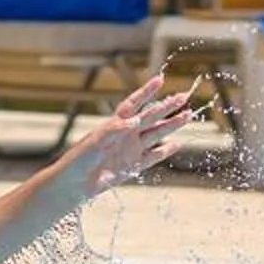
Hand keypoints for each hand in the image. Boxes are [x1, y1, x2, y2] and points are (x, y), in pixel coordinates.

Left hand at [79, 77, 195, 192]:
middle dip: (167, 106)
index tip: (160, 79)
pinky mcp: (134, 166)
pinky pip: (153, 157)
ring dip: (172, 125)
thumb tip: (134, 120)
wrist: (74, 184)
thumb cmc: (79, 160)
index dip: (146, 92)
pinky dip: (166, 151)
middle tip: (183, 96)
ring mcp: (132, 149)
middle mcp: (126, 134)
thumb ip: (114, 130)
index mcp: (115, 124)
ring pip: (156, 134)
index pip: (133, 104)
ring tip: (188, 115)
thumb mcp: (94, 142)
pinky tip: (178, 143)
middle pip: (151, 116)